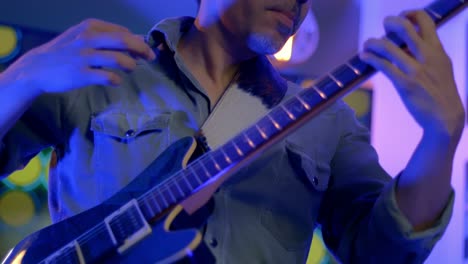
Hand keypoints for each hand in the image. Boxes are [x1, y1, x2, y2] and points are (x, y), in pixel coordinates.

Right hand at [2, 18, 155, 93]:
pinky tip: (116, 81)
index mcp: (91, 27)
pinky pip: (107, 77)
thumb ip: (106, 37)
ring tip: (131, 69)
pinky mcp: (81, 74)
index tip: (145, 51)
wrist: (37, 68)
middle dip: (142, 50)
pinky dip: (116, 80)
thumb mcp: (82, 36)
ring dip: (131, 65)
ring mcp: (85, 56)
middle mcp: (89, 39)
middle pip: (125, 41)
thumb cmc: (65, 52)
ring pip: (119, 59)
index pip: (123, 32)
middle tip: (150, 58)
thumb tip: (135, 40)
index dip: (138, 41)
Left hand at [360, 10, 464, 139]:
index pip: (425, 20)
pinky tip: (364, 56)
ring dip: (373, 42)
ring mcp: (415, 70)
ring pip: (388, 46)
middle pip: (404, 28)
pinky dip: (370, 58)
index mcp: (437, 50)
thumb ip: (427, 53)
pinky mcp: (404, 84)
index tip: (400, 17)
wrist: (445, 118)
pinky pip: (383, 66)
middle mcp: (427, 56)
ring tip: (366, 44)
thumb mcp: (441, 66)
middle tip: (383, 26)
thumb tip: (407, 44)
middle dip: (390, 22)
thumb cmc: (441, 92)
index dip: (410, 14)